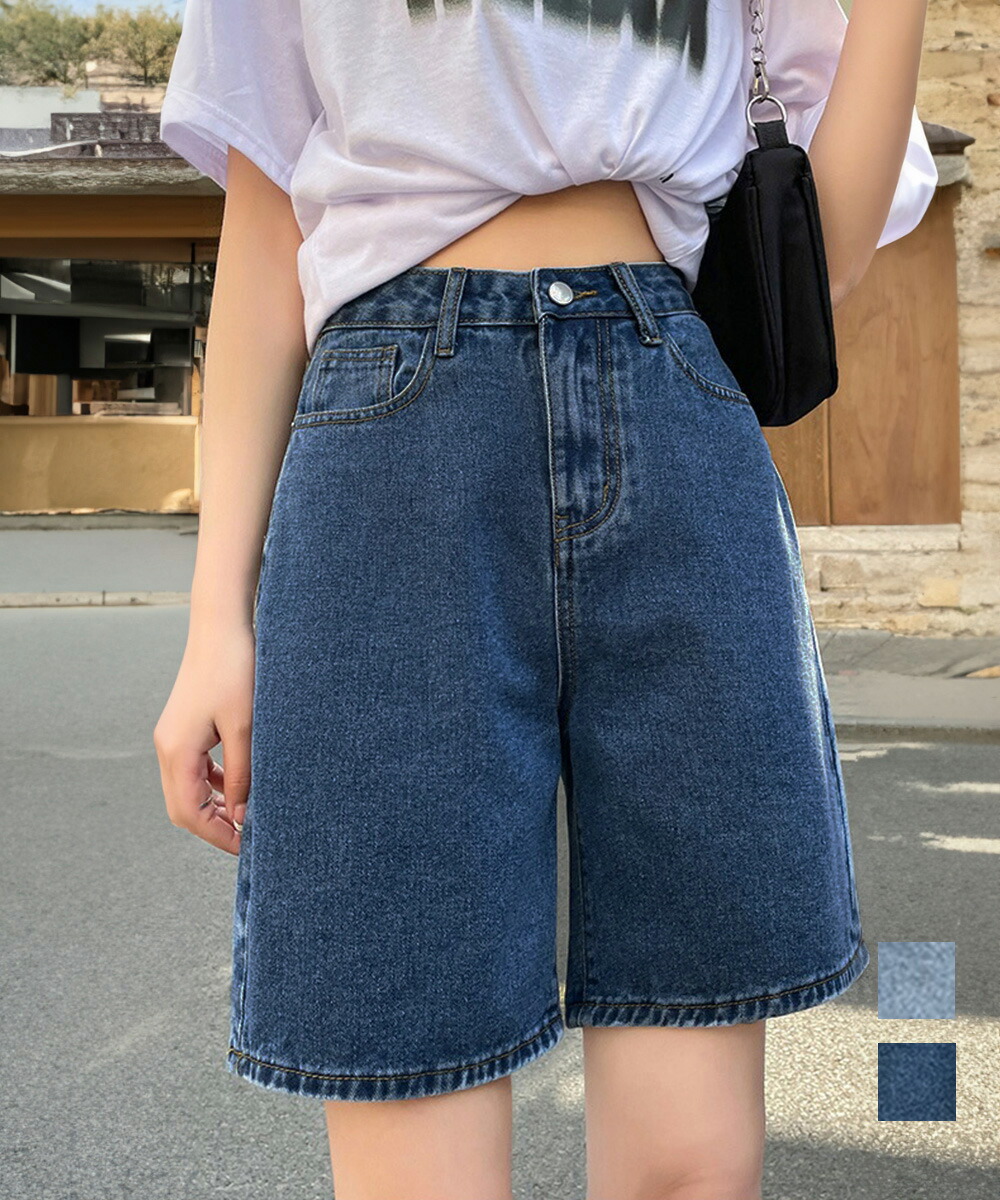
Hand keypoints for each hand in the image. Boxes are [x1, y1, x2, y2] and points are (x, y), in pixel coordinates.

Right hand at [153, 622, 255, 855]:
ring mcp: (172, 737)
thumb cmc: (235, 671)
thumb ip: (243, 776)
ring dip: (214, 807)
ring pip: (188, 789)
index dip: (217, 836)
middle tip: (249, 838)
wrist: (221, 627)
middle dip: (213, 827)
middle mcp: (167, 748)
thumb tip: (244, 816)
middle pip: (182, 807)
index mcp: (177, 751)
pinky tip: (238, 786)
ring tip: (247, 816)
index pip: (188, 814)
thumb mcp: (245, 728)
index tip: (247, 848)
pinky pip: (194, 769)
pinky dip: (214, 784)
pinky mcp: (184, 727)